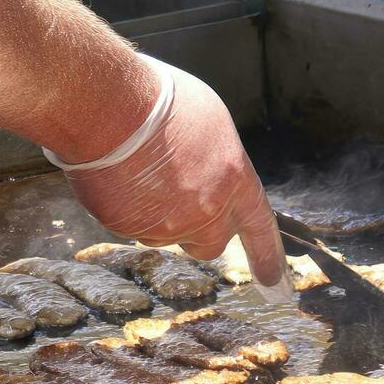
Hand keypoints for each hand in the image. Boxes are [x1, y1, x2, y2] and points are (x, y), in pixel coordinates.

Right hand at [53, 61, 289, 291]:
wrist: (109, 107)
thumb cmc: (162, 101)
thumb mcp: (211, 122)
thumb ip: (218, 162)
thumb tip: (210, 175)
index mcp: (234, 180)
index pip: (259, 228)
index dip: (267, 257)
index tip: (274, 282)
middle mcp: (205, 211)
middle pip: (209, 244)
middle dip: (199, 232)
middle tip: (180, 202)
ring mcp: (164, 225)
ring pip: (164, 233)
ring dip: (156, 212)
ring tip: (139, 169)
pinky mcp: (127, 229)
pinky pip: (129, 225)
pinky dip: (125, 207)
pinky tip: (117, 175)